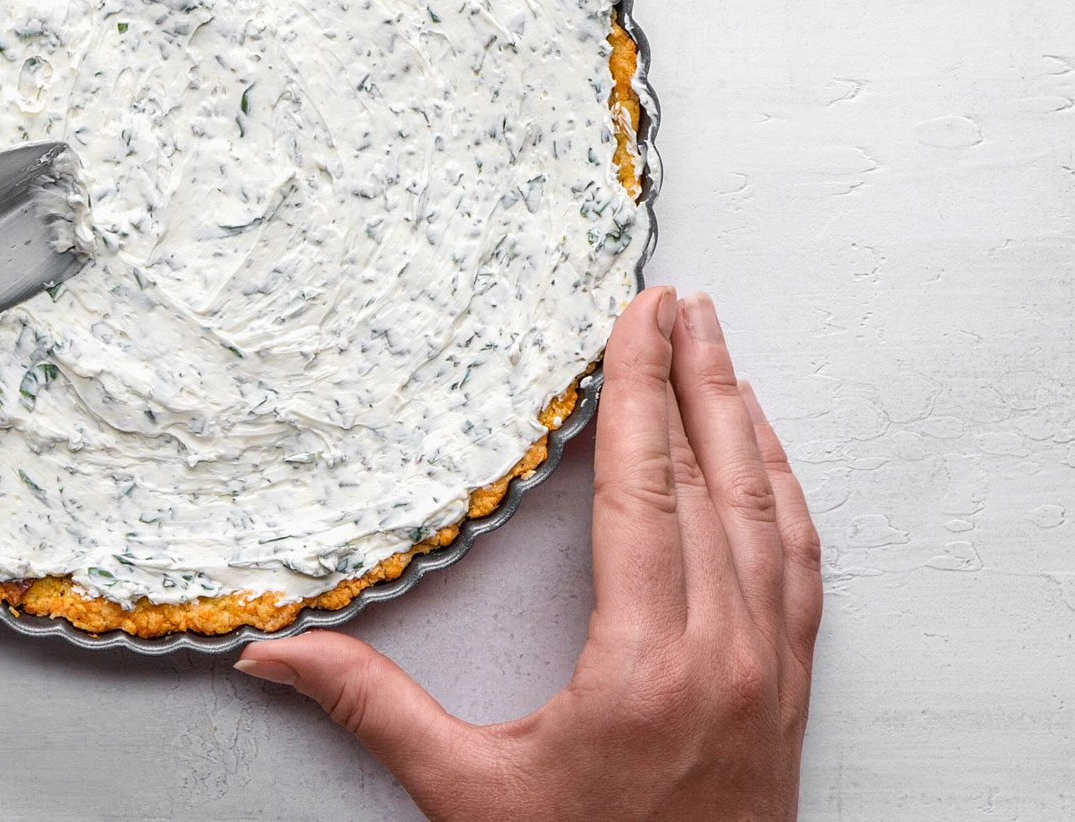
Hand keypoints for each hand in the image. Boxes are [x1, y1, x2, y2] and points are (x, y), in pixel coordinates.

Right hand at [236, 289, 821, 820]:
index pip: (645, 490)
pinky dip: (784, 494)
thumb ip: (373, 710)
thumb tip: (272, 656)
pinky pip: (802, 566)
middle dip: (695, 377)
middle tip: (680, 301)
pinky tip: (768, 459)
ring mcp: (772, 672)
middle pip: (715, 480)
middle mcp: (727, 655)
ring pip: (769, 513)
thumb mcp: (467, 797)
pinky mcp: (792, 692)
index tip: (638, 318)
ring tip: (720, 350)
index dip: (638, 392)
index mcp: (648, 666)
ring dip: (745, 421)